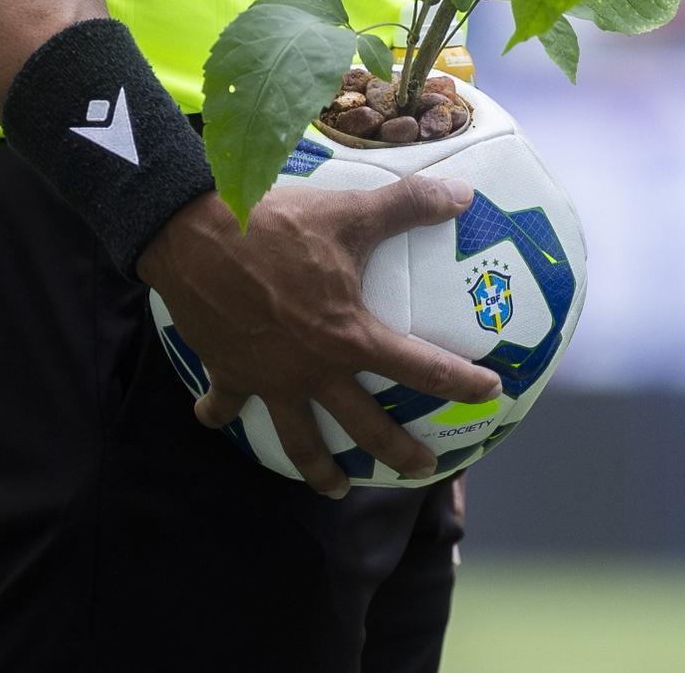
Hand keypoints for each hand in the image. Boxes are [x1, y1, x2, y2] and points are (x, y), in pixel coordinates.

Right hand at [137, 176, 501, 498]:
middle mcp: (313, 370)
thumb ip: (409, 205)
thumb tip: (463, 194)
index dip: (460, 383)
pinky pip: (226, 404)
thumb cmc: (277, 226)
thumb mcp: (350, 212)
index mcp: (348, 337)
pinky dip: (221, 414)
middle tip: (423, 470)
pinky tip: (216, 419)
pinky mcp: (228, 369)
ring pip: (299, 439)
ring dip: (318, 468)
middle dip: (397, 453)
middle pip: (364, 427)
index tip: (490, 393)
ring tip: (336, 489)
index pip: (420, 368)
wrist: (194, 236)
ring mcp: (269, 378)